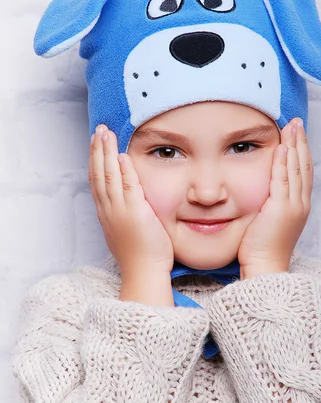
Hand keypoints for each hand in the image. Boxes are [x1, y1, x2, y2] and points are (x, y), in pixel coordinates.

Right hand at [88, 124, 173, 278]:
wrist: (144, 272)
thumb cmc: (140, 255)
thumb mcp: (126, 231)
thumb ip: (124, 214)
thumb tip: (127, 203)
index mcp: (106, 214)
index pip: (97, 181)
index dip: (95, 161)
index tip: (96, 144)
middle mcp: (109, 210)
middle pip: (98, 174)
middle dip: (97, 151)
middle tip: (98, 130)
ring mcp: (120, 211)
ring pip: (109, 176)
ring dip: (106, 153)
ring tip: (105, 134)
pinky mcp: (135, 213)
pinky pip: (128, 187)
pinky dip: (124, 170)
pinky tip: (122, 155)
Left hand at [238, 118, 312, 277]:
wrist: (265, 266)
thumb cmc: (262, 248)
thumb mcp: (268, 221)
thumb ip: (268, 203)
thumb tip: (261, 192)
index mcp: (299, 206)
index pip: (303, 172)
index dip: (301, 152)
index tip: (297, 135)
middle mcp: (301, 203)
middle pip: (304, 166)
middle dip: (301, 142)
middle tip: (297, 123)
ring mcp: (294, 205)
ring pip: (297, 168)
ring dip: (295, 145)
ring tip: (292, 127)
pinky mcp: (282, 208)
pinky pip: (284, 179)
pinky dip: (284, 161)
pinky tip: (282, 146)